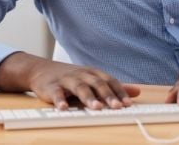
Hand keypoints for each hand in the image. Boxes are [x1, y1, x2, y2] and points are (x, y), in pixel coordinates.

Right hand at [0, 52, 139, 109]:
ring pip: (79, 87)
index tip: (128, 103)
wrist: (42, 70)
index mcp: (94, 73)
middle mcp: (82, 74)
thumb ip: (114, 87)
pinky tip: (64, 108)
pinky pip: (56, 94)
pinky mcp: (52, 87)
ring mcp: (67, 80)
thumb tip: (136, 92)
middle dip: (108, 95)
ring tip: (96, 108)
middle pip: (97, 84)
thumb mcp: (94, 79)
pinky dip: (60, 101)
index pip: (110, 81)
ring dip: (88, 97)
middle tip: (116, 107)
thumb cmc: (72, 77)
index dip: (119, 92)